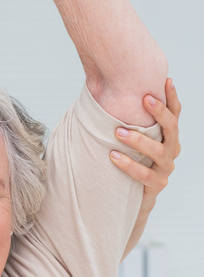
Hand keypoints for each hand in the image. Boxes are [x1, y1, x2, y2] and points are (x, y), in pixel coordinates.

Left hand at [111, 78, 180, 212]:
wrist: (131, 196)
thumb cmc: (127, 159)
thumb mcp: (128, 139)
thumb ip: (124, 120)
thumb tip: (101, 92)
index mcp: (167, 136)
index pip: (174, 114)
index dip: (171, 98)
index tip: (166, 80)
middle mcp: (171, 149)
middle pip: (171, 128)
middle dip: (159, 112)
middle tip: (144, 98)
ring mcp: (166, 167)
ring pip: (159, 151)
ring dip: (139, 140)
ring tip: (118, 132)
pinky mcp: (157, 184)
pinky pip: (145, 174)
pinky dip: (129, 164)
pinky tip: (114, 156)